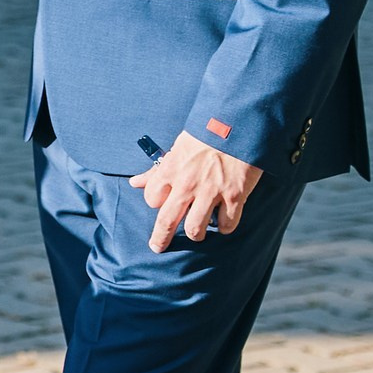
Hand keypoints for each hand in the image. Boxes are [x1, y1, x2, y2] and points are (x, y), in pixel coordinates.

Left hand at [129, 131, 262, 250]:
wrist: (238, 125)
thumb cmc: (206, 135)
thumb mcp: (177, 148)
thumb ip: (156, 170)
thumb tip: (134, 182)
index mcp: (170, 169)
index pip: (151, 198)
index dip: (156, 202)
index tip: (161, 203)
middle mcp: (187, 184)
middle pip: (166, 221)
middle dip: (160, 238)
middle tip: (158, 247)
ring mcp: (211, 192)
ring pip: (195, 229)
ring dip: (196, 234)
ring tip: (198, 231)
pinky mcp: (234, 196)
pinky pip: (226, 225)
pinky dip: (224, 227)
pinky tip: (223, 222)